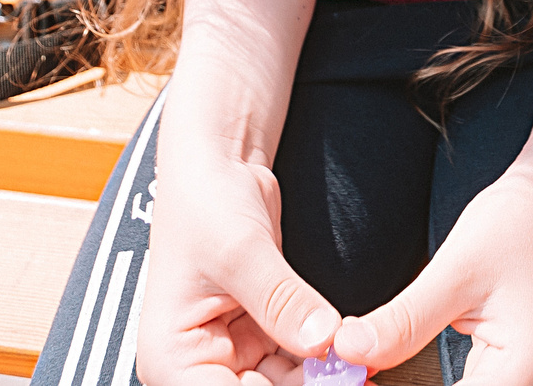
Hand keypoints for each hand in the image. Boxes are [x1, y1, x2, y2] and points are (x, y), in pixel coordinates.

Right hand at [132, 144, 340, 385]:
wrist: (216, 167)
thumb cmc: (205, 201)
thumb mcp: (243, 252)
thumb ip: (282, 302)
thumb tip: (326, 342)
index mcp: (173, 359)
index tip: (330, 379)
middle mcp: (198, 365)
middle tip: (355, 373)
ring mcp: (232, 354)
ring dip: (322, 376)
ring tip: (359, 365)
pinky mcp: (261, 336)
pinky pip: (298, 364)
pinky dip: (324, 361)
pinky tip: (353, 354)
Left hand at [333, 171, 532, 384]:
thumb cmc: (512, 229)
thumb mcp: (453, 272)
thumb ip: (404, 320)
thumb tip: (349, 349)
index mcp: (523, 370)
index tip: (353, 380)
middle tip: (353, 373)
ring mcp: (522, 383)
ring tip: (362, 373)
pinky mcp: (506, 376)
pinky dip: (427, 384)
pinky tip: (385, 374)